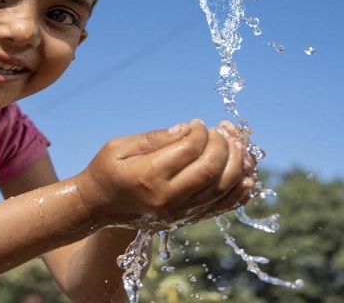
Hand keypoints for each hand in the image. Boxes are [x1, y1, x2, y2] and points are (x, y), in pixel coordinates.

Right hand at [73, 119, 254, 229]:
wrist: (96, 207)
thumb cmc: (105, 171)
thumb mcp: (119, 147)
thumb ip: (154, 138)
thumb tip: (187, 128)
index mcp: (148, 175)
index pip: (190, 149)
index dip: (201, 131)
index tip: (198, 122)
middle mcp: (167, 197)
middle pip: (211, 170)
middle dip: (224, 145)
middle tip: (222, 130)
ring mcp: (178, 212)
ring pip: (222, 189)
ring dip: (237, 164)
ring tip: (238, 144)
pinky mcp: (184, 219)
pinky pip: (220, 208)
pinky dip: (239, 192)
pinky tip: (247, 174)